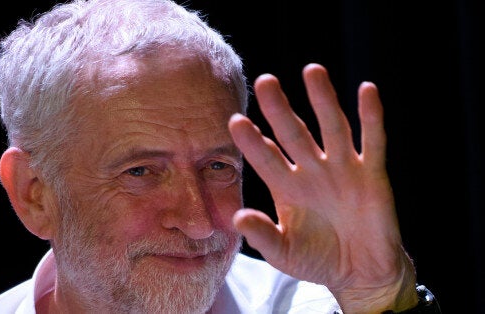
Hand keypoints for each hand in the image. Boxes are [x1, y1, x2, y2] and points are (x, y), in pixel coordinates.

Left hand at [228, 63, 418, 311]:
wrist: (360, 274)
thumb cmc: (317, 260)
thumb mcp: (284, 254)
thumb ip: (262, 236)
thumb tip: (237, 217)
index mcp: (286, 187)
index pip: (265, 158)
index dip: (252, 141)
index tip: (236, 121)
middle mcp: (311, 171)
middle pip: (293, 133)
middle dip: (279, 108)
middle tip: (264, 81)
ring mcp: (342, 169)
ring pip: (331, 127)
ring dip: (322, 100)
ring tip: (311, 70)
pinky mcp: (372, 175)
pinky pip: (373, 142)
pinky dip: (371, 117)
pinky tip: (366, 90)